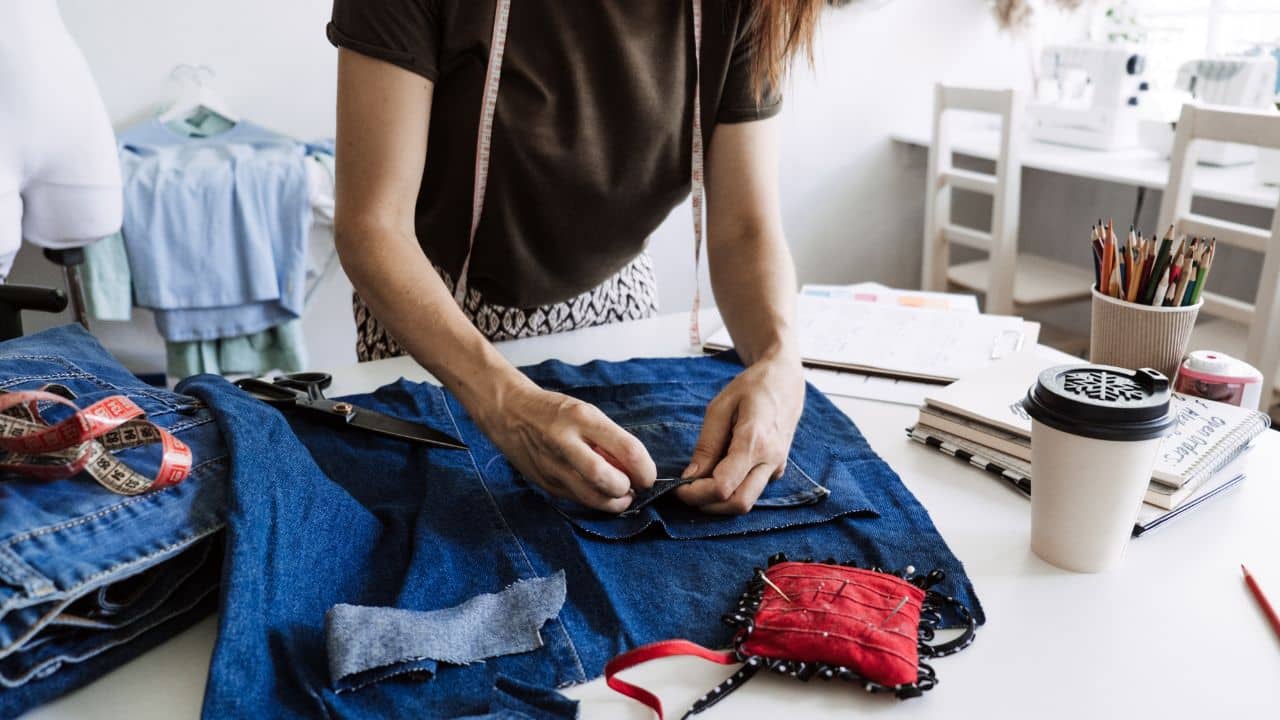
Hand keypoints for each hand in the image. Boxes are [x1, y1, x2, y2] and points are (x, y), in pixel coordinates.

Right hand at [473, 377, 656, 511]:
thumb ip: (610, 440)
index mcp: (582, 418)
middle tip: (634, 487)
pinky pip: (577, 500)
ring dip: (614, 503)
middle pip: (607, 480)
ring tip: (621, 495)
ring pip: (591, 497)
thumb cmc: (554, 411)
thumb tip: (636, 469)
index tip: (648, 475)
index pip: (627, 449)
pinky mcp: (544, 483)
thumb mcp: (586, 412)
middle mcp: (565, 442)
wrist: (508, 412)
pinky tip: (598, 493)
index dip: (645, 469)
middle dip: (628, 490)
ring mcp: (552, 466)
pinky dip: (594, 500)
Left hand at [676, 354, 804, 514]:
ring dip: (720, 502)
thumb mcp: (720, 407)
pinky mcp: (777, 469)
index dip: (696, 493)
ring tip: (699, 482)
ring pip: (747, 502)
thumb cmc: (752, 387)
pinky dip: (732, 491)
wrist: (786, 380)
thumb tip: (690, 477)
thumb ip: (706, 444)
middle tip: (686, 492)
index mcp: (755, 441)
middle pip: (738, 504)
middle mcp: (770, 460)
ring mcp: (777, 467)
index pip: (723, 486)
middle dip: (708, 505)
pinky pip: (752, 490)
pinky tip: (717, 473)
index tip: (677, 488)